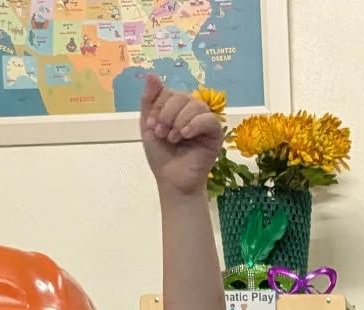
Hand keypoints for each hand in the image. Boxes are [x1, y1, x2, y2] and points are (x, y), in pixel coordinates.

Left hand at [140, 76, 222, 194]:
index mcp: (176, 108)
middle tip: (162, 134)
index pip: (169, 92)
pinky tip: (185, 135)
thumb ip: (149, 101)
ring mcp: (204, 122)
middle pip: (181, 96)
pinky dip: (195, 124)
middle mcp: (191, 111)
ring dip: (179, 121)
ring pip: (195, 105)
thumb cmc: (162, 156)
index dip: (158, 106)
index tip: (152, 126)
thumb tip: (152, 74)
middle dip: (167, 114)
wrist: (172, 181)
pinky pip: (210, 119)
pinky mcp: (215, 134)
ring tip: (173, 138)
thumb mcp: (148, 126)